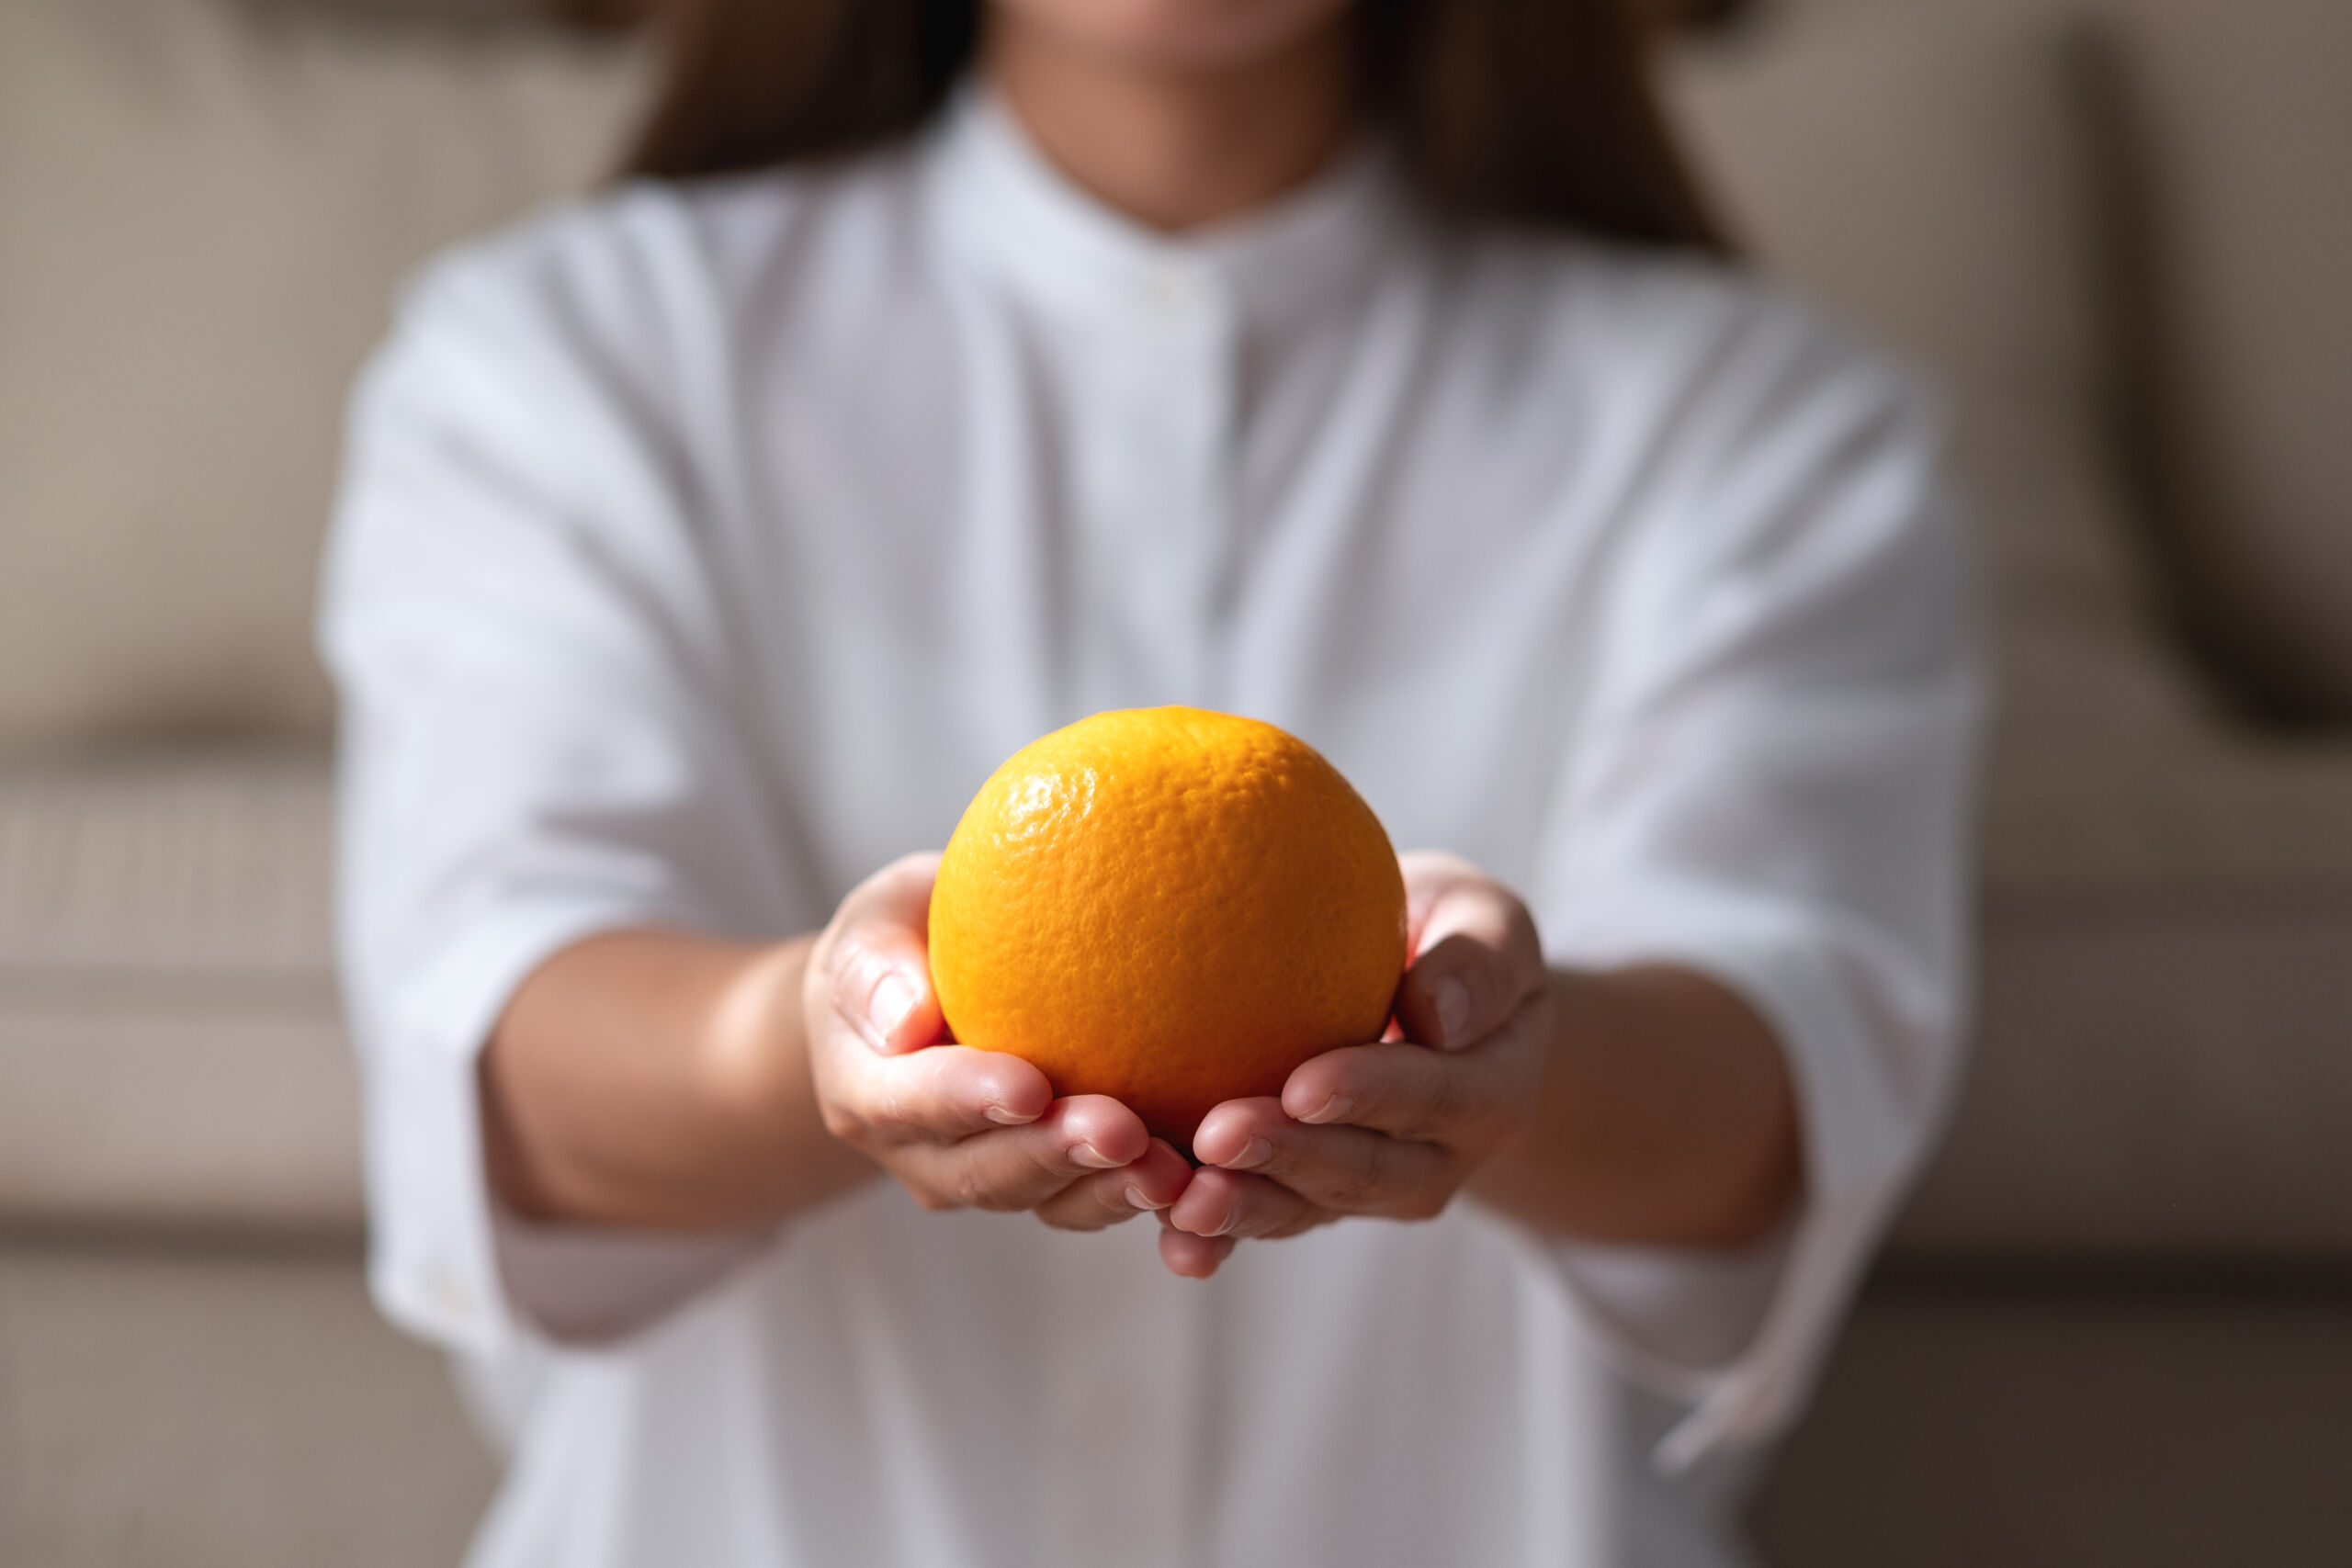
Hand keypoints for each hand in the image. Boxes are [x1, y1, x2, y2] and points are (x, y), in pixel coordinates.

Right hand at [804, 853, 1193, 1228]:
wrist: (910, 1003)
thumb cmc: (896, 942)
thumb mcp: (872, 927)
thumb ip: (877, 964)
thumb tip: (906, 1018)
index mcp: (866, 1088)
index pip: (910, 1101)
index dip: (968, 1101)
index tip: (1029, 1086)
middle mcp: (922, 1152)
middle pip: (986, 1171)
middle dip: (1055, 1156)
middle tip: (1123, 1132)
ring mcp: (987, 1175)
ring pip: (1046, 1199)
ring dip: (1109, 1189)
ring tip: (1175, 1171)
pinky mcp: (1049, 1180)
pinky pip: (1094, 1199)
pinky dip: (1144, 1196)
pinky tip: (1207, 1177)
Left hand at [1160, 851, 1552, 1277]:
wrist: (1437, 1004)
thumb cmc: (1452, 934)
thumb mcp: (1488, 920)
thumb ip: (1479, 959)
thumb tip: (1435, 1011)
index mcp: (1489, 1091)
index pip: (1431, 1095)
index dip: (1368, 1094)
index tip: (1303, 1085)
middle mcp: (1434, 1159)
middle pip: (1362, 1170)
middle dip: (1289, 1159)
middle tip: (1217, 1137)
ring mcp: (1369, 1190)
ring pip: (1306, 1209)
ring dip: (1243, 1207)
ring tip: (1181, 1199)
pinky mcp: (1310, 1197)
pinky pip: (1263, 1218)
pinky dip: (1215, 1235)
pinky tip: (1168, 1238)